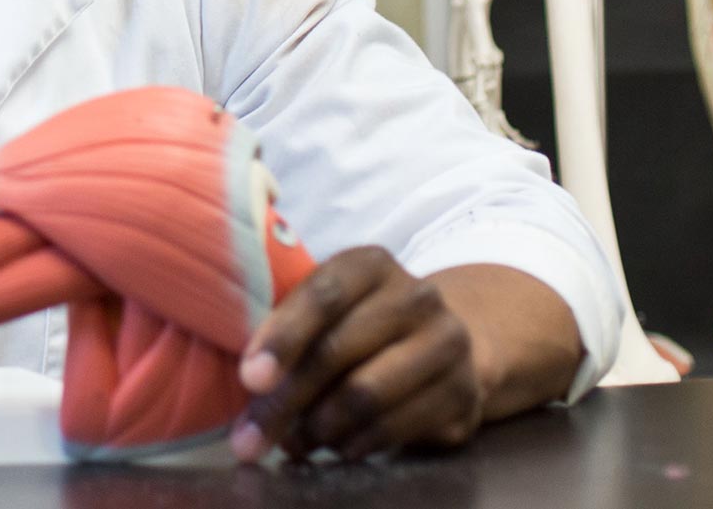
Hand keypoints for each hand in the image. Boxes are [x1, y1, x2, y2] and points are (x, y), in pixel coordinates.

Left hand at [232, 247, 482, 462]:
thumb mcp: (326, 308)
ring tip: (293, 443)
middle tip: (251, 435)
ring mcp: (449, 345)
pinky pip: (396, 428)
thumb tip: (248, 382)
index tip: (249, 379)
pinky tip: (335, 447)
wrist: (442, 344)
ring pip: (366, 395)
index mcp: (371, 264)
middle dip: (286, 400)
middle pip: (337, 352)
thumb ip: (287, 328)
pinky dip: (355, 444)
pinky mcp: (464, 394)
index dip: (282, 339)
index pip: (322, 296)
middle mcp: (417, 297)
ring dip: (318, 428)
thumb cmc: (359, 323)